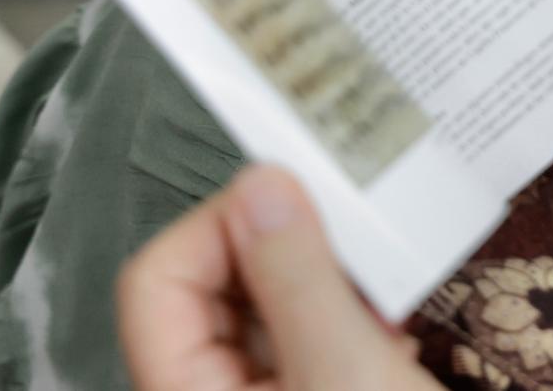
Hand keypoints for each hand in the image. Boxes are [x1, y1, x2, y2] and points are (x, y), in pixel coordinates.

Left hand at [118, 164, 443, 390]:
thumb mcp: (343, 370)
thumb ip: (298, 277)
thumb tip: (264, 182)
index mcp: (185, 390)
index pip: (159, 277)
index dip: (221, 229)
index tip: (294, 207)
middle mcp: (213, 387)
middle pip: (214, 281)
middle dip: (288, 253)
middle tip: (355, 252)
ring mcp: (262, 389)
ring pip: (268, 299)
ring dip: (329, 281)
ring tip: (384, 301)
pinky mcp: (309, 386)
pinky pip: (310, 327)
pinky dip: (351, 312)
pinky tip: (393, 330)